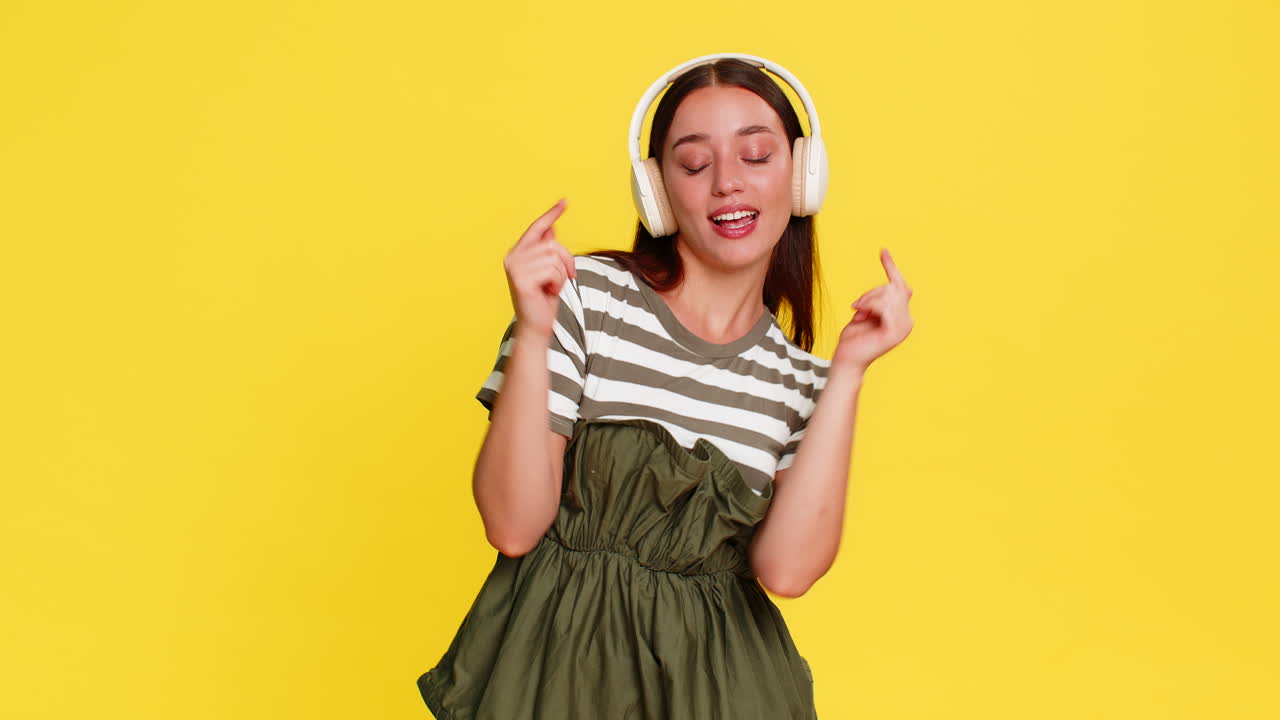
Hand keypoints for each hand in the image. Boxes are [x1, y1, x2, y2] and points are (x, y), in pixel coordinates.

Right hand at [503, 198, 575, 339]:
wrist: (536, 326)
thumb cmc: (542, 299)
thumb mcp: (548, 270)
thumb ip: (546, 250)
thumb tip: (551, 228)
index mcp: (517, 253)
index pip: (537, 228)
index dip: (552, 214)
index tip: (565, 201)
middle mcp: (512, 257)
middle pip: (552, 244)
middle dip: (566, 260)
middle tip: (568, 277)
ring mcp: (515, 268)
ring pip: (554, 258)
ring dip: (561, 275)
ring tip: (552, 287)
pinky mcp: (521, 280)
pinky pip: (552, 271)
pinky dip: (558, 283)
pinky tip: (549, 292)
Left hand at [833, 248, 913, 373]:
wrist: (846, 359)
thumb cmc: (854, 338)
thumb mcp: (867, 311)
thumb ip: (880, 298)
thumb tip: (897, 282)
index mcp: (902, 316)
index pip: (900, 286)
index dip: (891, 267)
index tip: (883, 251)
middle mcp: (907, 321)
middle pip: (893, 287)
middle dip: (871, 293)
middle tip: (857, 307)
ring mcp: (903, 327)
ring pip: (887, 295)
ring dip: (868, 301)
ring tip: (859, 314)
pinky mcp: (894, 332)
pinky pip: (883, 306)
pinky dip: (869, 307)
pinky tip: (862, 316)